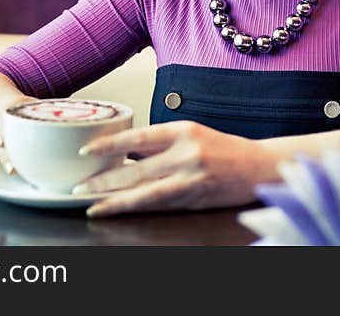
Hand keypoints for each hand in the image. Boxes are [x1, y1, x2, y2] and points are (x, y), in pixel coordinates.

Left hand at [73, 121, 278, 217]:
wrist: (260, 166)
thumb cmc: (224, 148)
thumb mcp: (192, 134)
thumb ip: (161, 142)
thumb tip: (124, 153)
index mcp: (182, 130)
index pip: (137, 137)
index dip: (108, 145)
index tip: (85, 151)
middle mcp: (186, 152)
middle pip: (136, 170)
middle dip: (103, 181)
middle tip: (79, 188)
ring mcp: (192, 177)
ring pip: (145, 192)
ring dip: (115, 200)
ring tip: (92, 205)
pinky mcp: (197, 198)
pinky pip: (161, 205)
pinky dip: (138, 208)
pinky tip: (121, 210)